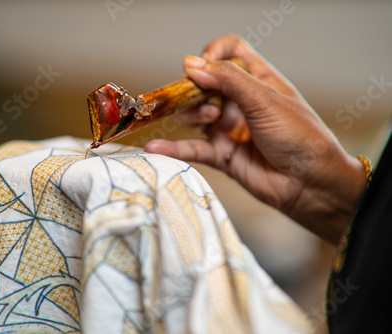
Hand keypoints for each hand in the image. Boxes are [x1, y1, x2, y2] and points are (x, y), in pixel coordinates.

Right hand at [144, 35, 365, 244]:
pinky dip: (174, 148)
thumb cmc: (300, 137)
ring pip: (194, 114)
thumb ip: (228, 80)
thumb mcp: (265, 100)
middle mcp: (241, 102)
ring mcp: (229, 128)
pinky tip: (156, 147)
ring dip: (192, 113)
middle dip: (196, 88)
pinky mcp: (221, 153)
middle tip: (200, 96)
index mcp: (258, 80)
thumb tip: (192, 64)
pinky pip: (192, 148)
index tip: (204, 63)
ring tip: (209, 119)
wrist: (309, 184)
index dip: (213, 53)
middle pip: (204, 84)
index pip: (230, 53)